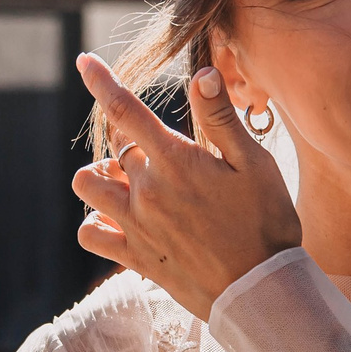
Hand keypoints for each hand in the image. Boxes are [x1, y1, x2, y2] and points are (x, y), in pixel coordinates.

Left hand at [71, 55, 301, 318]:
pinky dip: (96, 222)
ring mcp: (137, 225)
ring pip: (88, 186)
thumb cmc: (267, 222)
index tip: (83, 60)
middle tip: (165, 156)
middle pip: (114, 148)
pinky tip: (118, 219)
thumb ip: (222, 119)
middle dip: (131, 142)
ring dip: (102, 178)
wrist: (262, 291)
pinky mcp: (135, 258)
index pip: (127, 110)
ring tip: (131, 183)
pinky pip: (90, 233)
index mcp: (176, 161)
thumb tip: (200, 74)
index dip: (101, 81)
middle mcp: (148, 190)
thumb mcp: (255, 164)